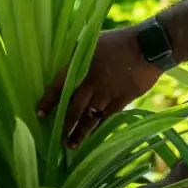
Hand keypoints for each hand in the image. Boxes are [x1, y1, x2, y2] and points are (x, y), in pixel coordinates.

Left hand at [37, 25, 161, 147]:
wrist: (148, 47)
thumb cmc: (119, 41)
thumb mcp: (93, 41)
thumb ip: (78, 54)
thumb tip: (64, 59)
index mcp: (81, 67)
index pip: (58, 87)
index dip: (47, 101)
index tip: (39, 114)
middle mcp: (91, 83)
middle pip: (72, 110)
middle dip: (63, 126)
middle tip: (56, 138)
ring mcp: (106, 94)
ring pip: (89, 118)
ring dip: (79, 133)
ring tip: (70, 145)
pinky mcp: (121, 100)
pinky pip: (106, 118)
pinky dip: (98, 127)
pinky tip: (93, 135)